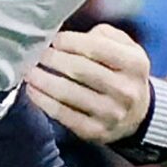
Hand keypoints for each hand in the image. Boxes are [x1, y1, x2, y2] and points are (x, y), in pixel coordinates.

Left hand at [25, 24, 154, 144]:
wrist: (137, 115)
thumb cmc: (121, 73)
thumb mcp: (125, 49)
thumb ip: (105, 35)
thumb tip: (71, 37)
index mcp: (135, 64)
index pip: (97, 48)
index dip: (70, 41)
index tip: (54, 40)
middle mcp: (126, 90)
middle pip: (80, 70)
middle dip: (53, 59)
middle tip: (37, 54)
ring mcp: (111, 113)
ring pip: (68, 93)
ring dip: (43, 80)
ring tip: (29, 71)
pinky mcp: (95, 131)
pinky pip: (63, 114)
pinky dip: (43, 101)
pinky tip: (32, 90)